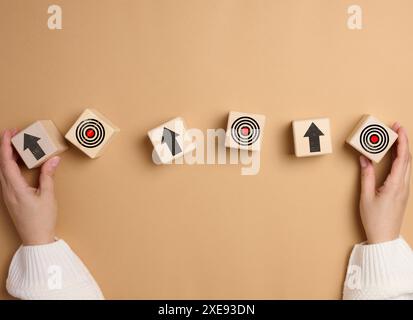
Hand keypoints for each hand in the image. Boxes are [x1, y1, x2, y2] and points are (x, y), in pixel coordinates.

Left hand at [0, 129, 60, 244]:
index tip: (9, 133)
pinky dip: (10, 167)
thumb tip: (53, 159)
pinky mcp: (10, 198)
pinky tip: (19, 164)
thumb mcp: (48, 196)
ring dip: (7, 157)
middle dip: (5, 148)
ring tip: (17, 146)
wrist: (36, 239)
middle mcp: (7, 191)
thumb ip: (48, 175)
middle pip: (1, 164)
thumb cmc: (42, 220)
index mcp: (15, 188)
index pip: (6, 162)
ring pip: (2, 171)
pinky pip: (6, 178)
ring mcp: (7, 195)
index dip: (5, 146)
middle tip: (14, 135)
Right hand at [359, 122, 411, 243]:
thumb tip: (364, 160)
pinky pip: (403, 171)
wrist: (384, 237)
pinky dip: (399, 160)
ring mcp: (404, 189)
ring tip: (393, 139)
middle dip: (403, 141)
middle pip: (407, 159)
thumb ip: (366, 176)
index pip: (402, 158)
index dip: (401, 141)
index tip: (398, 128)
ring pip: (406, 165)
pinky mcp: (401, 192)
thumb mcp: (366, 197)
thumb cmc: (375, 220)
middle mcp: (403, 186)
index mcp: (396, 185)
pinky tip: (392, 156)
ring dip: (401, 150)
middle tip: (395, 128)